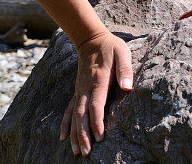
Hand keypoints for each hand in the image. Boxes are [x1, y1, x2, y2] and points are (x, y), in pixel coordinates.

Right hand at [60, 31, 132, 155]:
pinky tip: (63, 136)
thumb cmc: (110, 46)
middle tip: (86, 153)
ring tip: (76, 152)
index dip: (97, 122)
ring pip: (74, 115)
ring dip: (74, 134)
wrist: (91, 39)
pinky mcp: (77, 90)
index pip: (96, 105)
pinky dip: (65, 123)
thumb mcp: (122, 52)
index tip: (100, 137)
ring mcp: (79, 90)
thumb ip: (125, 69)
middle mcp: (86, 87)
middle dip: (83, 135)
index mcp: (99, 80)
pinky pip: (69, 109)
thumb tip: (128, 86)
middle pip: (82, 115)